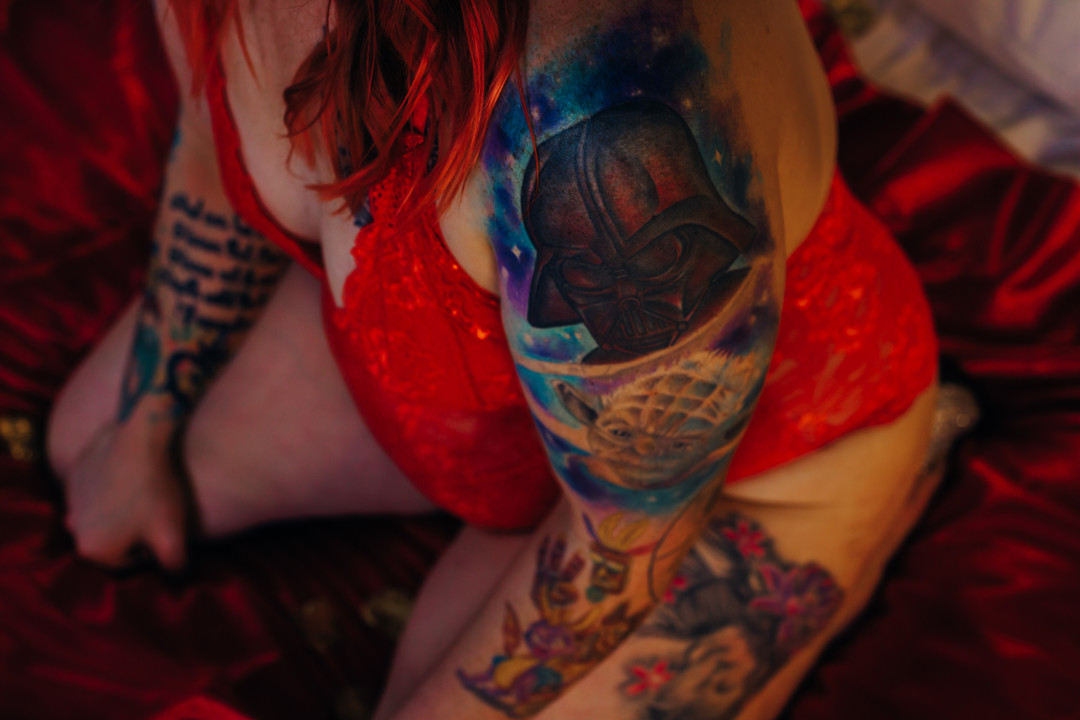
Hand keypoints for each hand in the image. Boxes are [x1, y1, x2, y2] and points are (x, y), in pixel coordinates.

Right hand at [62, 420, 189, 571]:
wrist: (142, 439)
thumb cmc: (157, 491)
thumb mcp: (174, 537)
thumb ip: (174, 566)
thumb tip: (175, 574)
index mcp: (91, 549)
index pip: (127, 562)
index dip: (151, 548)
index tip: (164, 528)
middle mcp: (73, 528)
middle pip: (112, 540)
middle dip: (134, 532)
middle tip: (157, 512)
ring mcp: (70, 499)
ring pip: (104, 516)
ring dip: (123, 512)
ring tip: (148, 494)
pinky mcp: (75, 474)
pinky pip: (98, 492)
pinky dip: (113, 490)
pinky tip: (135, 477)